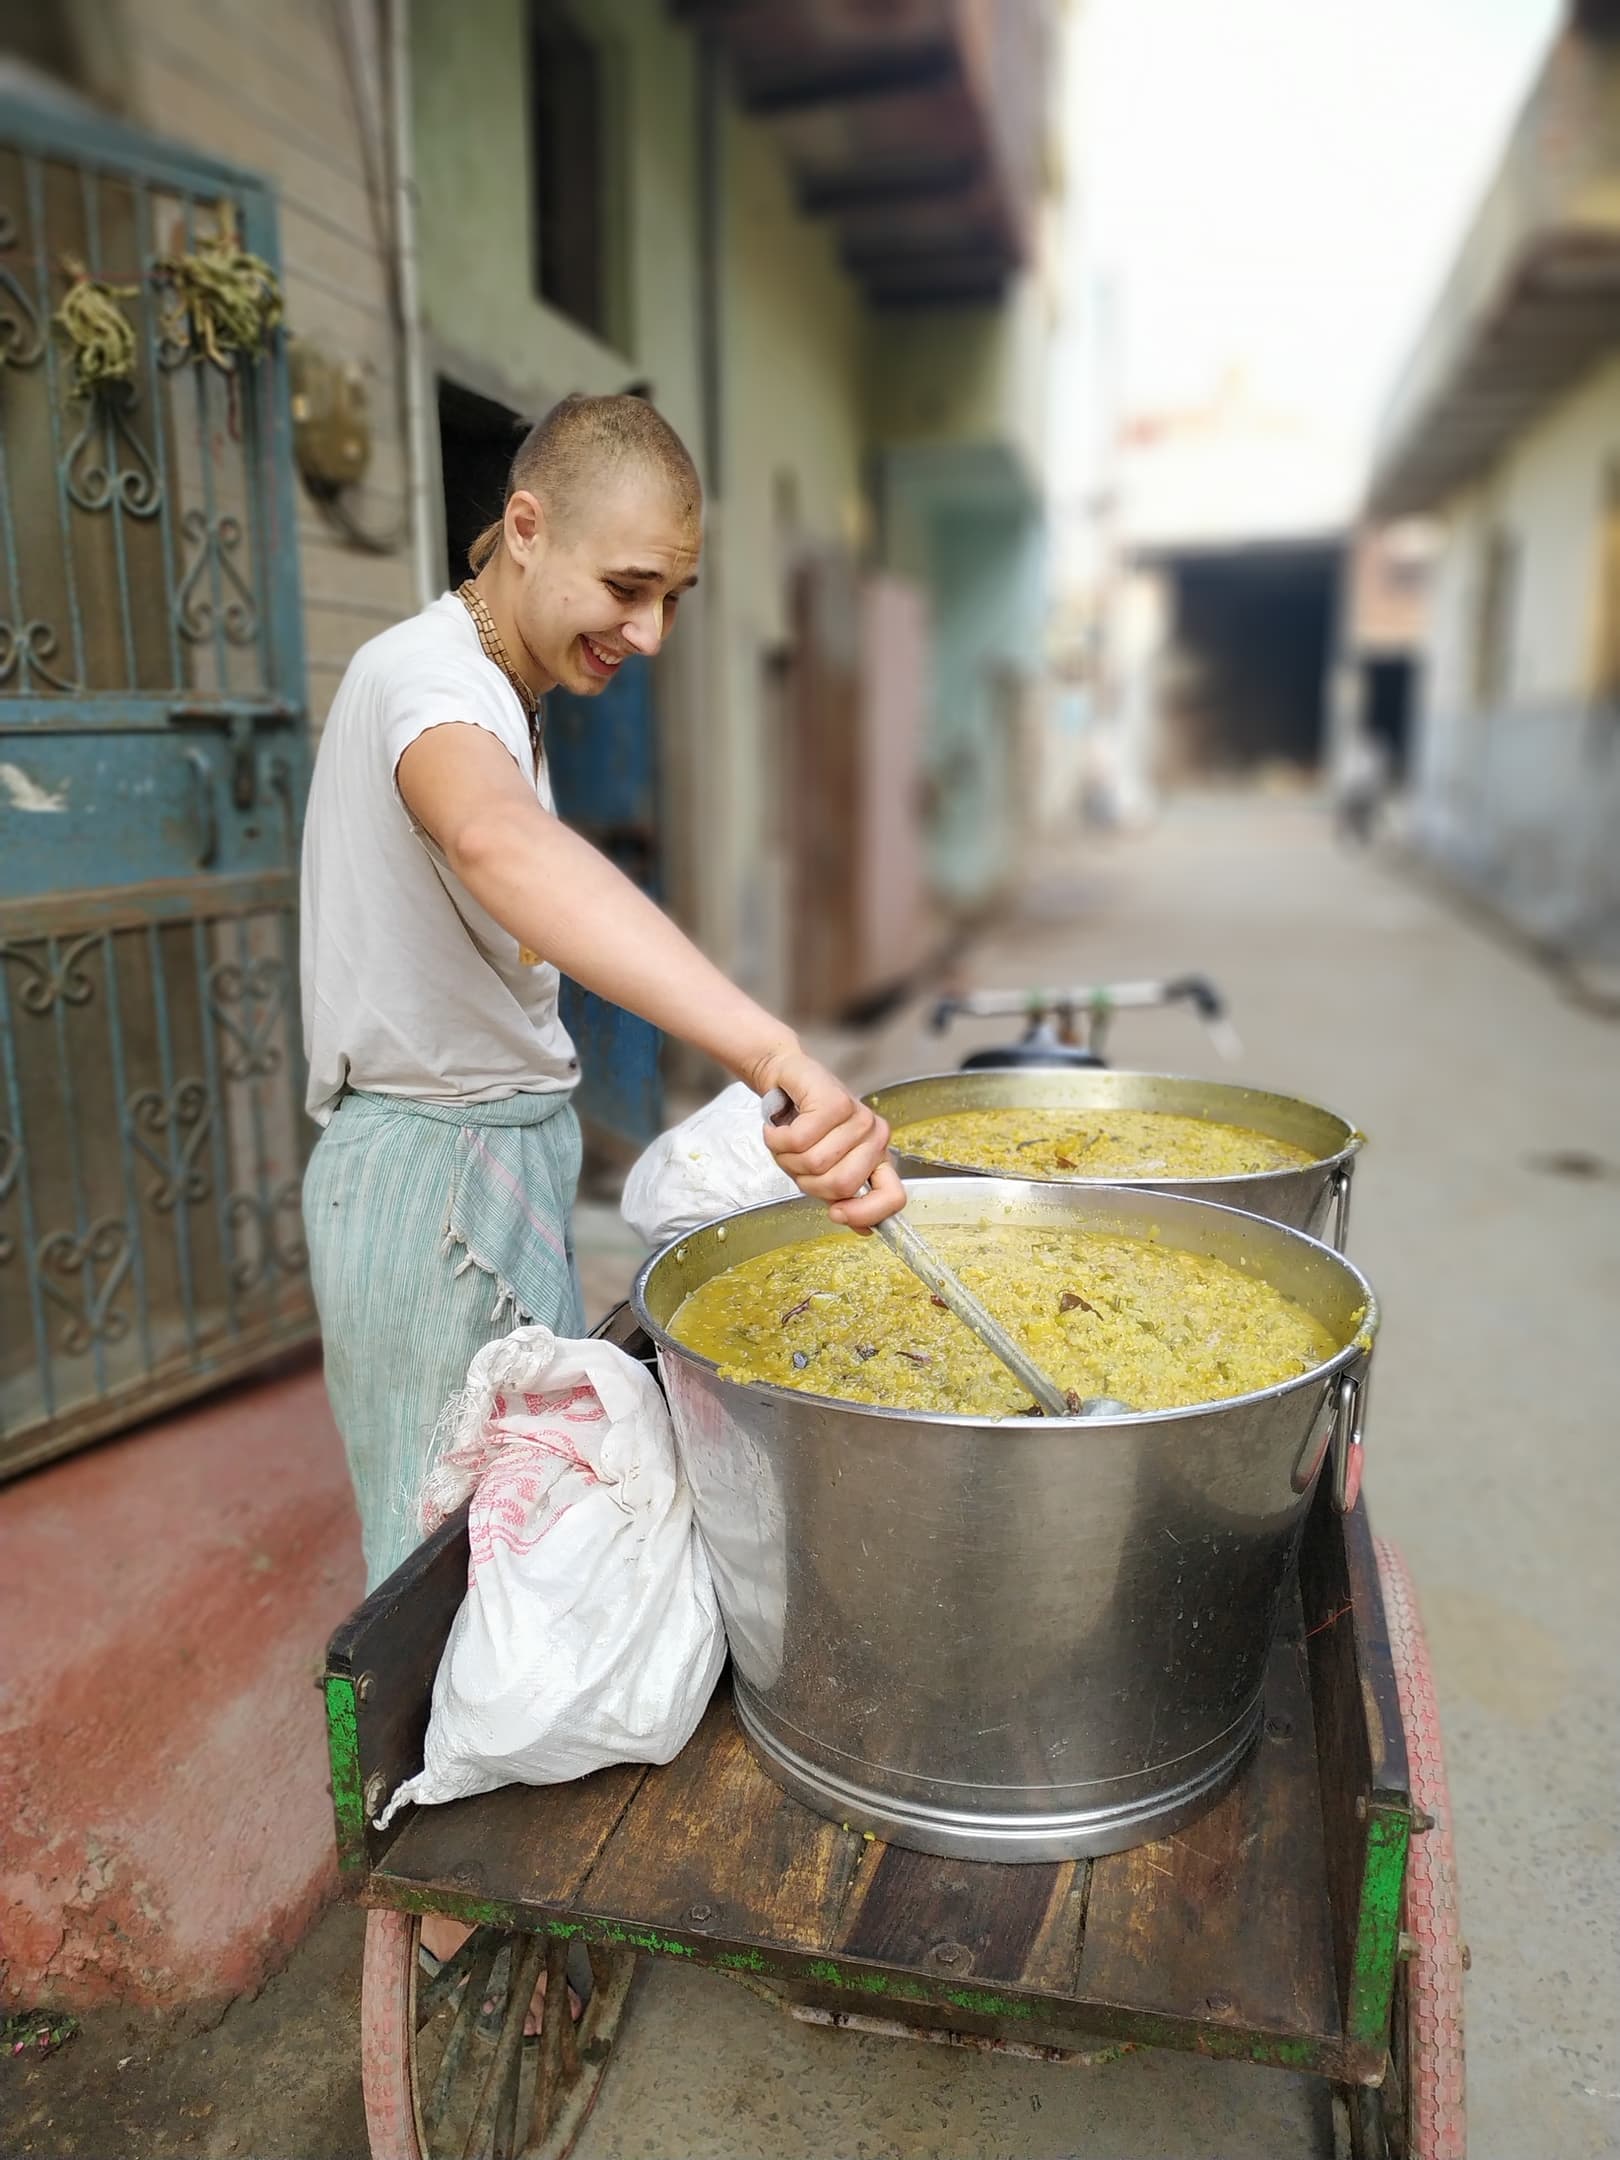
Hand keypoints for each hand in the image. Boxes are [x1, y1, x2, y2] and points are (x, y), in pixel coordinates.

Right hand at [754, 1049, 905, 1230]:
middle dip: (806, 1180)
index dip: (864, 1214)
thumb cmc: (804, 1125)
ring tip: (788, 1140)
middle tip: (797, 1161)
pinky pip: (800, 1140)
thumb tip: (864, 1229)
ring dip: (787, 1157)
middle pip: (841, 1185)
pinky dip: (778, 1139)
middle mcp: (875, 1137)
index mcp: (877, 1158)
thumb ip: (843, 1197)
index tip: (836, 1214)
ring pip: (815, 1163)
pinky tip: (779, 1129)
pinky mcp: (835, 1101)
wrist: (785, 1081)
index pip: (893, 1197)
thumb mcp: (823, 1170)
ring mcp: (859, 1118)